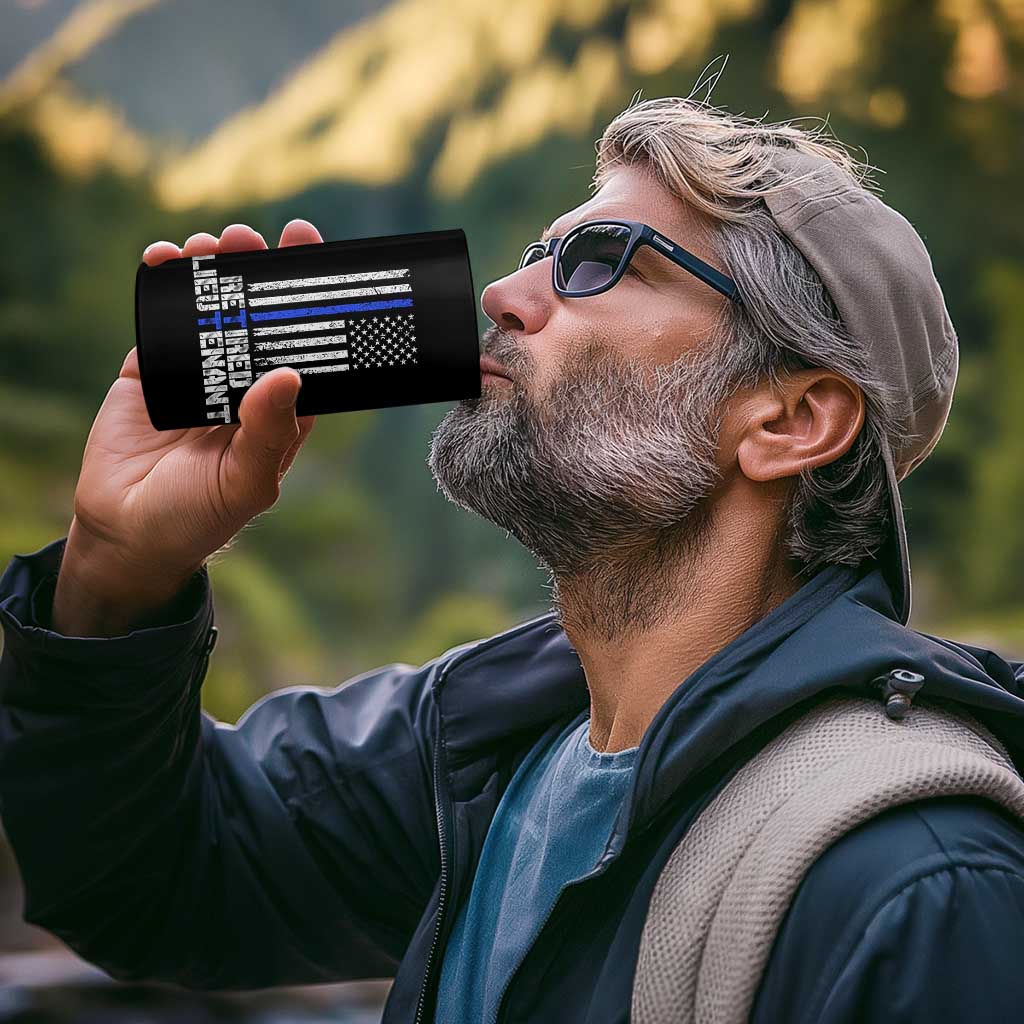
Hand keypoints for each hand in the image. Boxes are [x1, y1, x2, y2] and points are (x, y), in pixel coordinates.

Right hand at [52, 220, 321, 635]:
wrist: (127, 533)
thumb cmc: (200, 517)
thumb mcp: (246, 482)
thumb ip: (268, 433)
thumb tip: (288, 375)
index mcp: (280, 408)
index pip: (303, 344)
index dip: (308, 300)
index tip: (311, 253)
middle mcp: (244, 383)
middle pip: (258, 315)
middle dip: (257, 272)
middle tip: (252, 238)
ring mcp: (198, 372)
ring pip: (211, 308)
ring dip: (212, 270)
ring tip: (211, 243)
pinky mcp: (153, 368)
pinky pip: (161, 318)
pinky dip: (162, 284)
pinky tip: (164, 258)